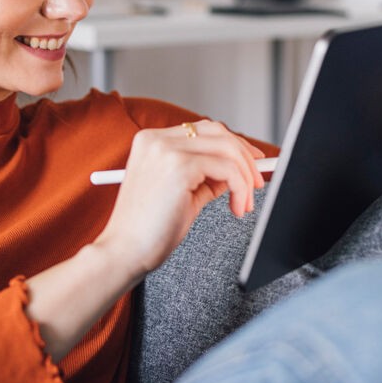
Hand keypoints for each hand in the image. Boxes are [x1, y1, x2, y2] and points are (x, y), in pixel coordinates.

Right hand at [95, 120, 265, 279]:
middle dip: (245, 156)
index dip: (232, 145)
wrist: (124, 252)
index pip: (202, 130)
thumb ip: (206, 177)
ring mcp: (167, 150)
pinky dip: (240, 188)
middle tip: (257, 182)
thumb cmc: (148, 230)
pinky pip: (227, 170)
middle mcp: (157, 139)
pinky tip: (237, 208)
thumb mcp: (182, 194)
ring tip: (245, 202)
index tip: (251, 163)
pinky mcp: (180, 166)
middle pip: (218, 132)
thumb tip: (237, 171)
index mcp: (151, 141)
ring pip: (227, 149)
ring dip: (246, 176)